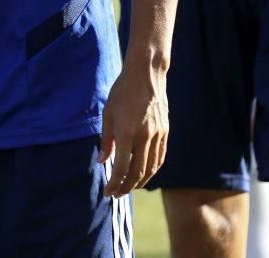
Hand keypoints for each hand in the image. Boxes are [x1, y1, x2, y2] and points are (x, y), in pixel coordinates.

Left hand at [98, 63, 168, 196]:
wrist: (146, 74)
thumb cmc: (123, 92)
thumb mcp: (108, 113)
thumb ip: (106, 140)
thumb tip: (103, 161)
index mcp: (126, 133)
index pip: (121, 169)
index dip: (114, 184)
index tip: (108, 192)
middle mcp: (143, 137)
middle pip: (137, 174)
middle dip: (126, 188)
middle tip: (117, 194)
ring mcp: (157, 135)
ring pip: (150, 169)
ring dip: (139, 183)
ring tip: (129, 187)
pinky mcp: (165, 132)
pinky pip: (160, 158)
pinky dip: (152, 171)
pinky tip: (145, 174)